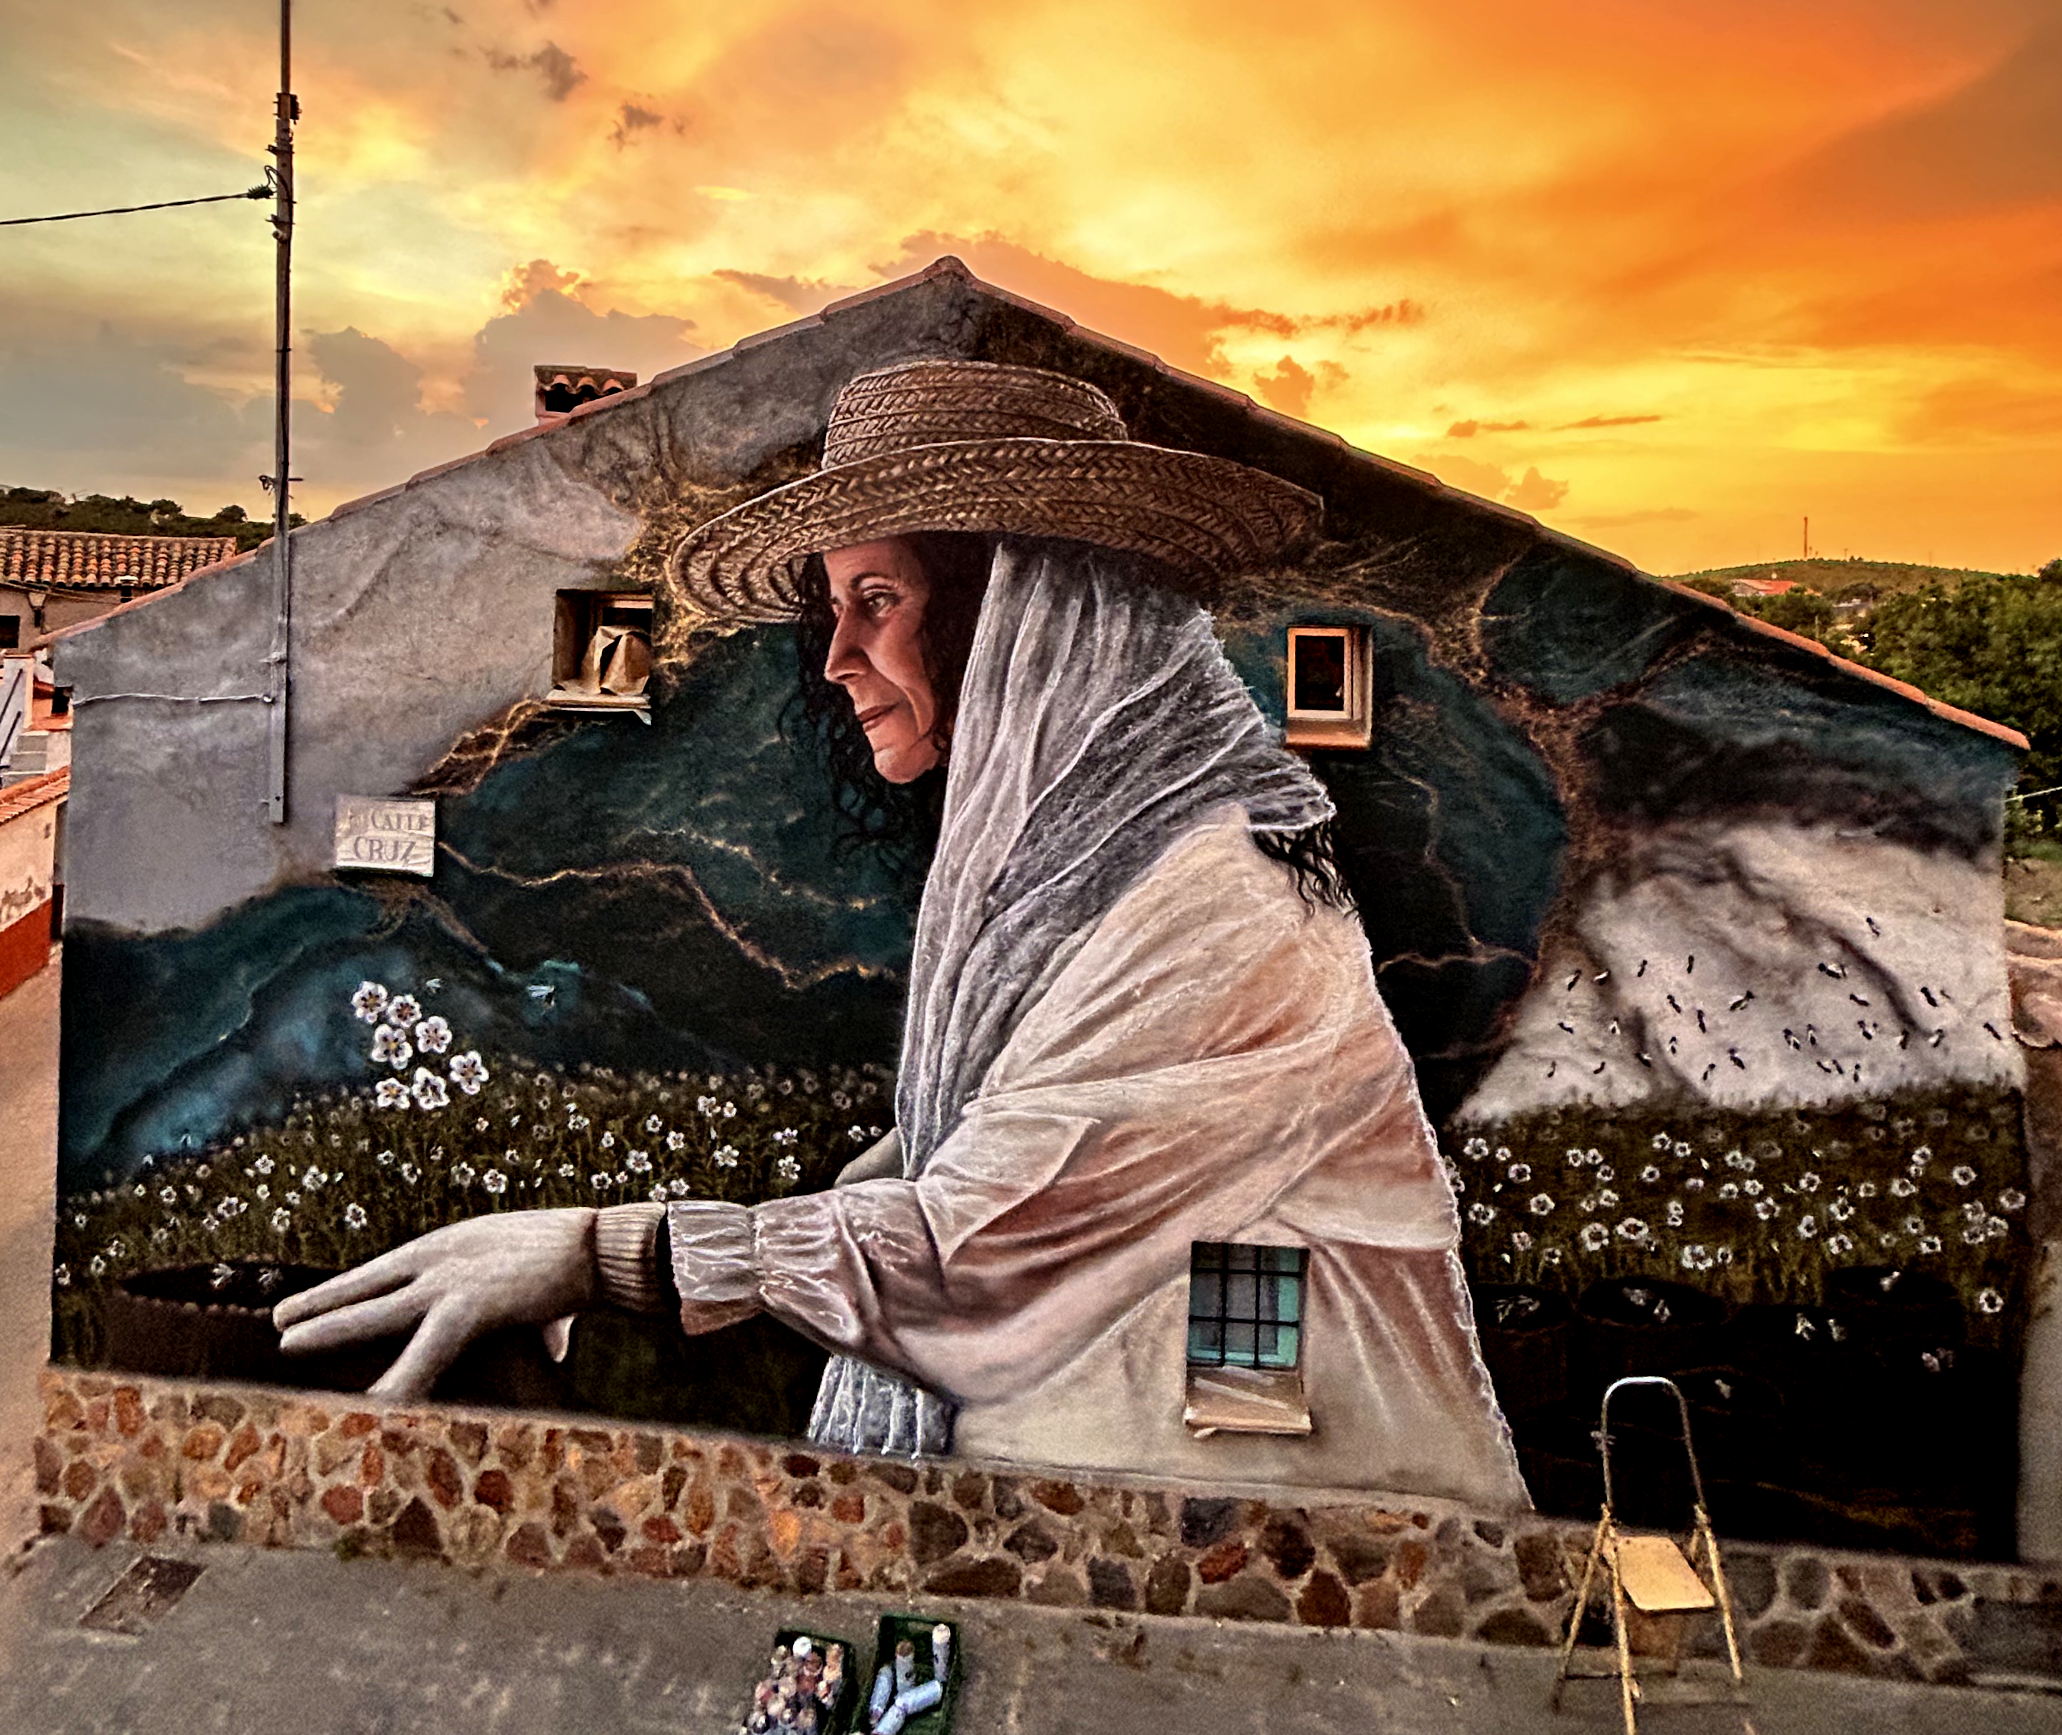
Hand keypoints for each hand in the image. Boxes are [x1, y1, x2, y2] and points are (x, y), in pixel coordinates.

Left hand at [273, 1208, 597, 1401]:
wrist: (600, 1247)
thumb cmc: (580, 1263)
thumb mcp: (544, 1292)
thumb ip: (538, 1323)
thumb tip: (552, 1350)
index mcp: (456, 1246)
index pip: (388, 1270)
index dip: (350, 1288)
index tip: (319, 1298)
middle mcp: (441, 1258)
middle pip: (368, 1284)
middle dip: (324, 1303)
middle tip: (281, 1319)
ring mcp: (448, 1281)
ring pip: (374, 1309)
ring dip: (329, 1326)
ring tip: (286, 1338)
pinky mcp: (466, 1307)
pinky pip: (423, 1355)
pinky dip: (400, 1382)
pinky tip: (373, 1406)